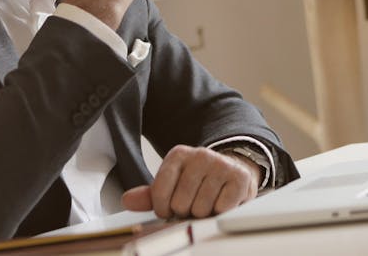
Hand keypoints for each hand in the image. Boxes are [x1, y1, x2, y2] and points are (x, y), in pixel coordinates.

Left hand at [121, 145, 259, 218]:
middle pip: (181, 203)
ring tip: (208, 202)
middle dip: (186, 211)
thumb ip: (149, 194)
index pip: (159, 193)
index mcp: (178, 155)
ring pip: (201, 208)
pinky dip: (220, 212)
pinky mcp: (239, 178)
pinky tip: (222, 201)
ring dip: (204, 213)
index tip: (170, 207)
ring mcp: (221, 164)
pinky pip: (222, 209)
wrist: (232, 171)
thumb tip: (127, 200)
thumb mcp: (172, 185)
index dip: (164, 209)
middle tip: (194, 203)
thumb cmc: (198, 182)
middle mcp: (200, 155)